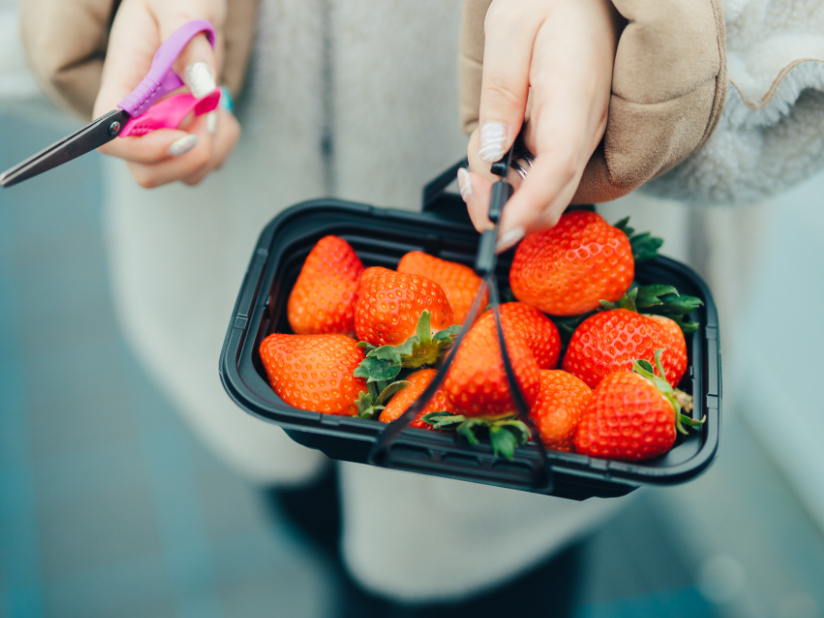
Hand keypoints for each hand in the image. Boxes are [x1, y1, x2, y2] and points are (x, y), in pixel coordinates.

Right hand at [93, 0, 238, 187]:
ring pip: (179, 172)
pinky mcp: (186, 133)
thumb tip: (200, 85)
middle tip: (210, 119)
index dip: (142, 149)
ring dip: (211, 152)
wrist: (197, 1)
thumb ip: (187, 35)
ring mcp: (161, 127)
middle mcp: (139, 112)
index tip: (184, 135)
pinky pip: (203, 164)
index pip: (111, 135)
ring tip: (219, 109)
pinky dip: (222, 146)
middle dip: (186, 159)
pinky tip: (223, 114)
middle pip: (145, 169)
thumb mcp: (184, 0)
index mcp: (125, 78)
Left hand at [459, 0, 620, 250]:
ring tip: (481, 152)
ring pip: (543, 193)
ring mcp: (581, 139)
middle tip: (469, 186)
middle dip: (504, 209)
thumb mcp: (510, 28)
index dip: (527, 205)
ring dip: (504, 192)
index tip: (497, 230)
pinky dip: (513, 181)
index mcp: (572, 93)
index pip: (558, 164)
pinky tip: (495, 154)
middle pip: (551, 196)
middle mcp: (585, 126)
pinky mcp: (571, 144)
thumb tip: (494, 151)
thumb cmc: (554, 4)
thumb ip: (500, 91)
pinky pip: (542, 179)